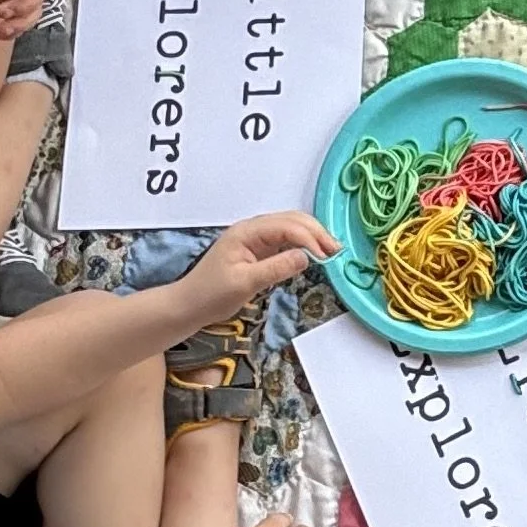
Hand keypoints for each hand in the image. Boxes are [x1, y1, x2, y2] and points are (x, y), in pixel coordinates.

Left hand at [168, 210, 337, 332]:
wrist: (190, 305)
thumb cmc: (211, 294)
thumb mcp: (245, 283)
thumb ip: (276, 268)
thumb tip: (306, 257)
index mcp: (246, 232)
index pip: (286, 226)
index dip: (309, 238)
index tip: (326, 256)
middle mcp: (253, 229)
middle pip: (292, 220)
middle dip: (316, 232)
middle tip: (336, 251)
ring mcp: (256, 239)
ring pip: (291, 228)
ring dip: (312, 237)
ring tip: (330, 252)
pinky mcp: (258, 250)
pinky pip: (285, 241)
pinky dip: (302, 245)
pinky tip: (314, 255)